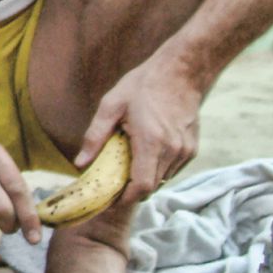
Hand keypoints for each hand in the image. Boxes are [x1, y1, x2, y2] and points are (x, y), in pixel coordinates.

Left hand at [73, 51, 202, 205]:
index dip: (125, 199)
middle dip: (130, 191)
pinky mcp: (192, 149)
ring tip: (125, 168)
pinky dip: (156, 170)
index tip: (109, 200)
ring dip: (144, 180)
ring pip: (162, 180)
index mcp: (151, 141)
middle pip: (151, 187)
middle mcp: (172, 150)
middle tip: (111, 186)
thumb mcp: (111, 106)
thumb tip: (81, 163)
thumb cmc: (142, 86)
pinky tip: (144, 155)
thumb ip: (95, 136)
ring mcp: (185, 151)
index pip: (141, 186)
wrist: (181, 72)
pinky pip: (172, 170)